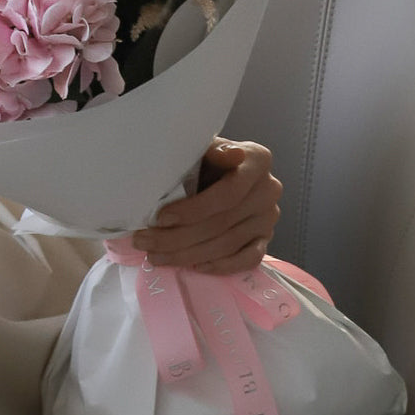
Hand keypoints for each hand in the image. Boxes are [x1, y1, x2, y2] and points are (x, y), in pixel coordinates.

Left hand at [131, 138, 281, 274]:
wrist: (220, 171)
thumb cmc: (206, 158)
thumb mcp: (203, 148)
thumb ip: (212, 150)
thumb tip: (231, 154)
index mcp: (257, 160)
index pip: (228, 193)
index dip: (193, 209)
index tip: (160, 218)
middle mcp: (268, 190)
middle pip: (222, 222)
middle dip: (178, 237)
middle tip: (145, 242)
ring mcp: (268, 218)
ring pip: (228, 244)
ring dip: (188, 254)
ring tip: (156, 256)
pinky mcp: (265, 239)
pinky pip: (247, 260)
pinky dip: (220, 266)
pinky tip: (194, 266)